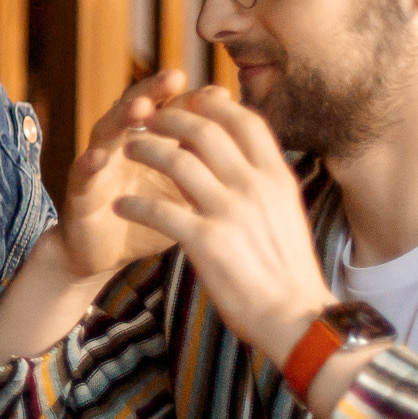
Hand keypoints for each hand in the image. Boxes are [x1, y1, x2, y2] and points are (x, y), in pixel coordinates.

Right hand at [56, 71, 199, 279]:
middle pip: (137, 108)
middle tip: (174, 78)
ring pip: (106, 132)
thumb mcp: (187, 195)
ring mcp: (99, 165)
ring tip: (139, 108)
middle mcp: (123, 145)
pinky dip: (88, 164)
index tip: (219, 92)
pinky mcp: (79, 192)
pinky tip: (98, 158)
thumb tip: (253, 147)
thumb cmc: (153, 220)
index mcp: (152, 144)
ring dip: (121, 118)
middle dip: (154, 91)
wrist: (110, 256)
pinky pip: (81, 173)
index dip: (193, 100)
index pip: (172, 112)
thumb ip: (207, 169)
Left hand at [113, 86, 335, 358]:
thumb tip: (244, 155)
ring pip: (176, 160)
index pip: (244, 120)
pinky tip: (120, 206)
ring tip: (126, 150)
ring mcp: (230, 211)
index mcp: (276, 176)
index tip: (188, 100)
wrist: (296, 317)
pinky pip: (158, 209)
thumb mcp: (285, 211)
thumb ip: (263, 180)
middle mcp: (254, 185)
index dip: (211, 104)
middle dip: (168, 118)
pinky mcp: (206, 240)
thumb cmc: (288, 268)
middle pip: (204, 131)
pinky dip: (133, 204)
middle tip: (144, 120)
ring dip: (144, 150)